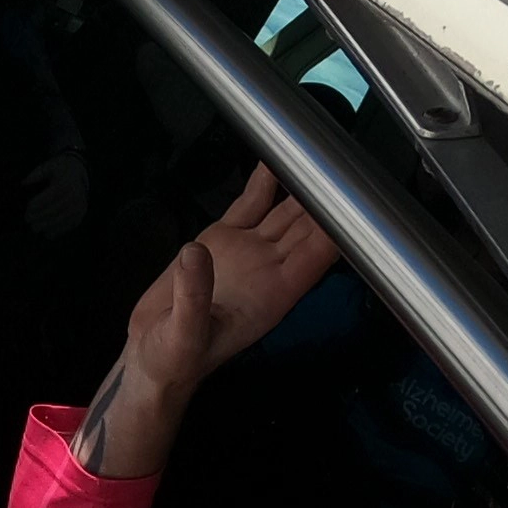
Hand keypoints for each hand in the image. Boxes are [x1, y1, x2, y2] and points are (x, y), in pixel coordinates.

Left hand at [21, 148, 90, 240]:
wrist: (78, 172)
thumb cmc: (59, 170)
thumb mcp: (48, 167)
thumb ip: (36, 174)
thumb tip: (23, 183)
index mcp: (68, 181)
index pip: (53, 194)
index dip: (39, 202)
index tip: (28, 208)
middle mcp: (76, 194)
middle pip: (56, 208)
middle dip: (40, 216)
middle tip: (28, 220)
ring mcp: (80, 205)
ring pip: (63, 219)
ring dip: (47, 225)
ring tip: (35, 228)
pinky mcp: (81, 213)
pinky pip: (70, 225)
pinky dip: (58, 231)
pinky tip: (47, 233)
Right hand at [70, 166, 339, 475]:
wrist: (150, 356)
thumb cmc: (174, 358)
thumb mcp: (183, 336)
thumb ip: (192, 297)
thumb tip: (195, 253)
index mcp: (275, 294)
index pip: (317, 256)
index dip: (338, 228)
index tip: (357, 197)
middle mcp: (271, 268)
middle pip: (310, 227)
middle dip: (331, 198)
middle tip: (345, 158)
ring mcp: (249, 250)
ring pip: (287, 210)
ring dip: (305, 185)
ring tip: (320, 149)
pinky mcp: (223, 238)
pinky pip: (251, 204)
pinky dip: (265, 181)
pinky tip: (277, 156)